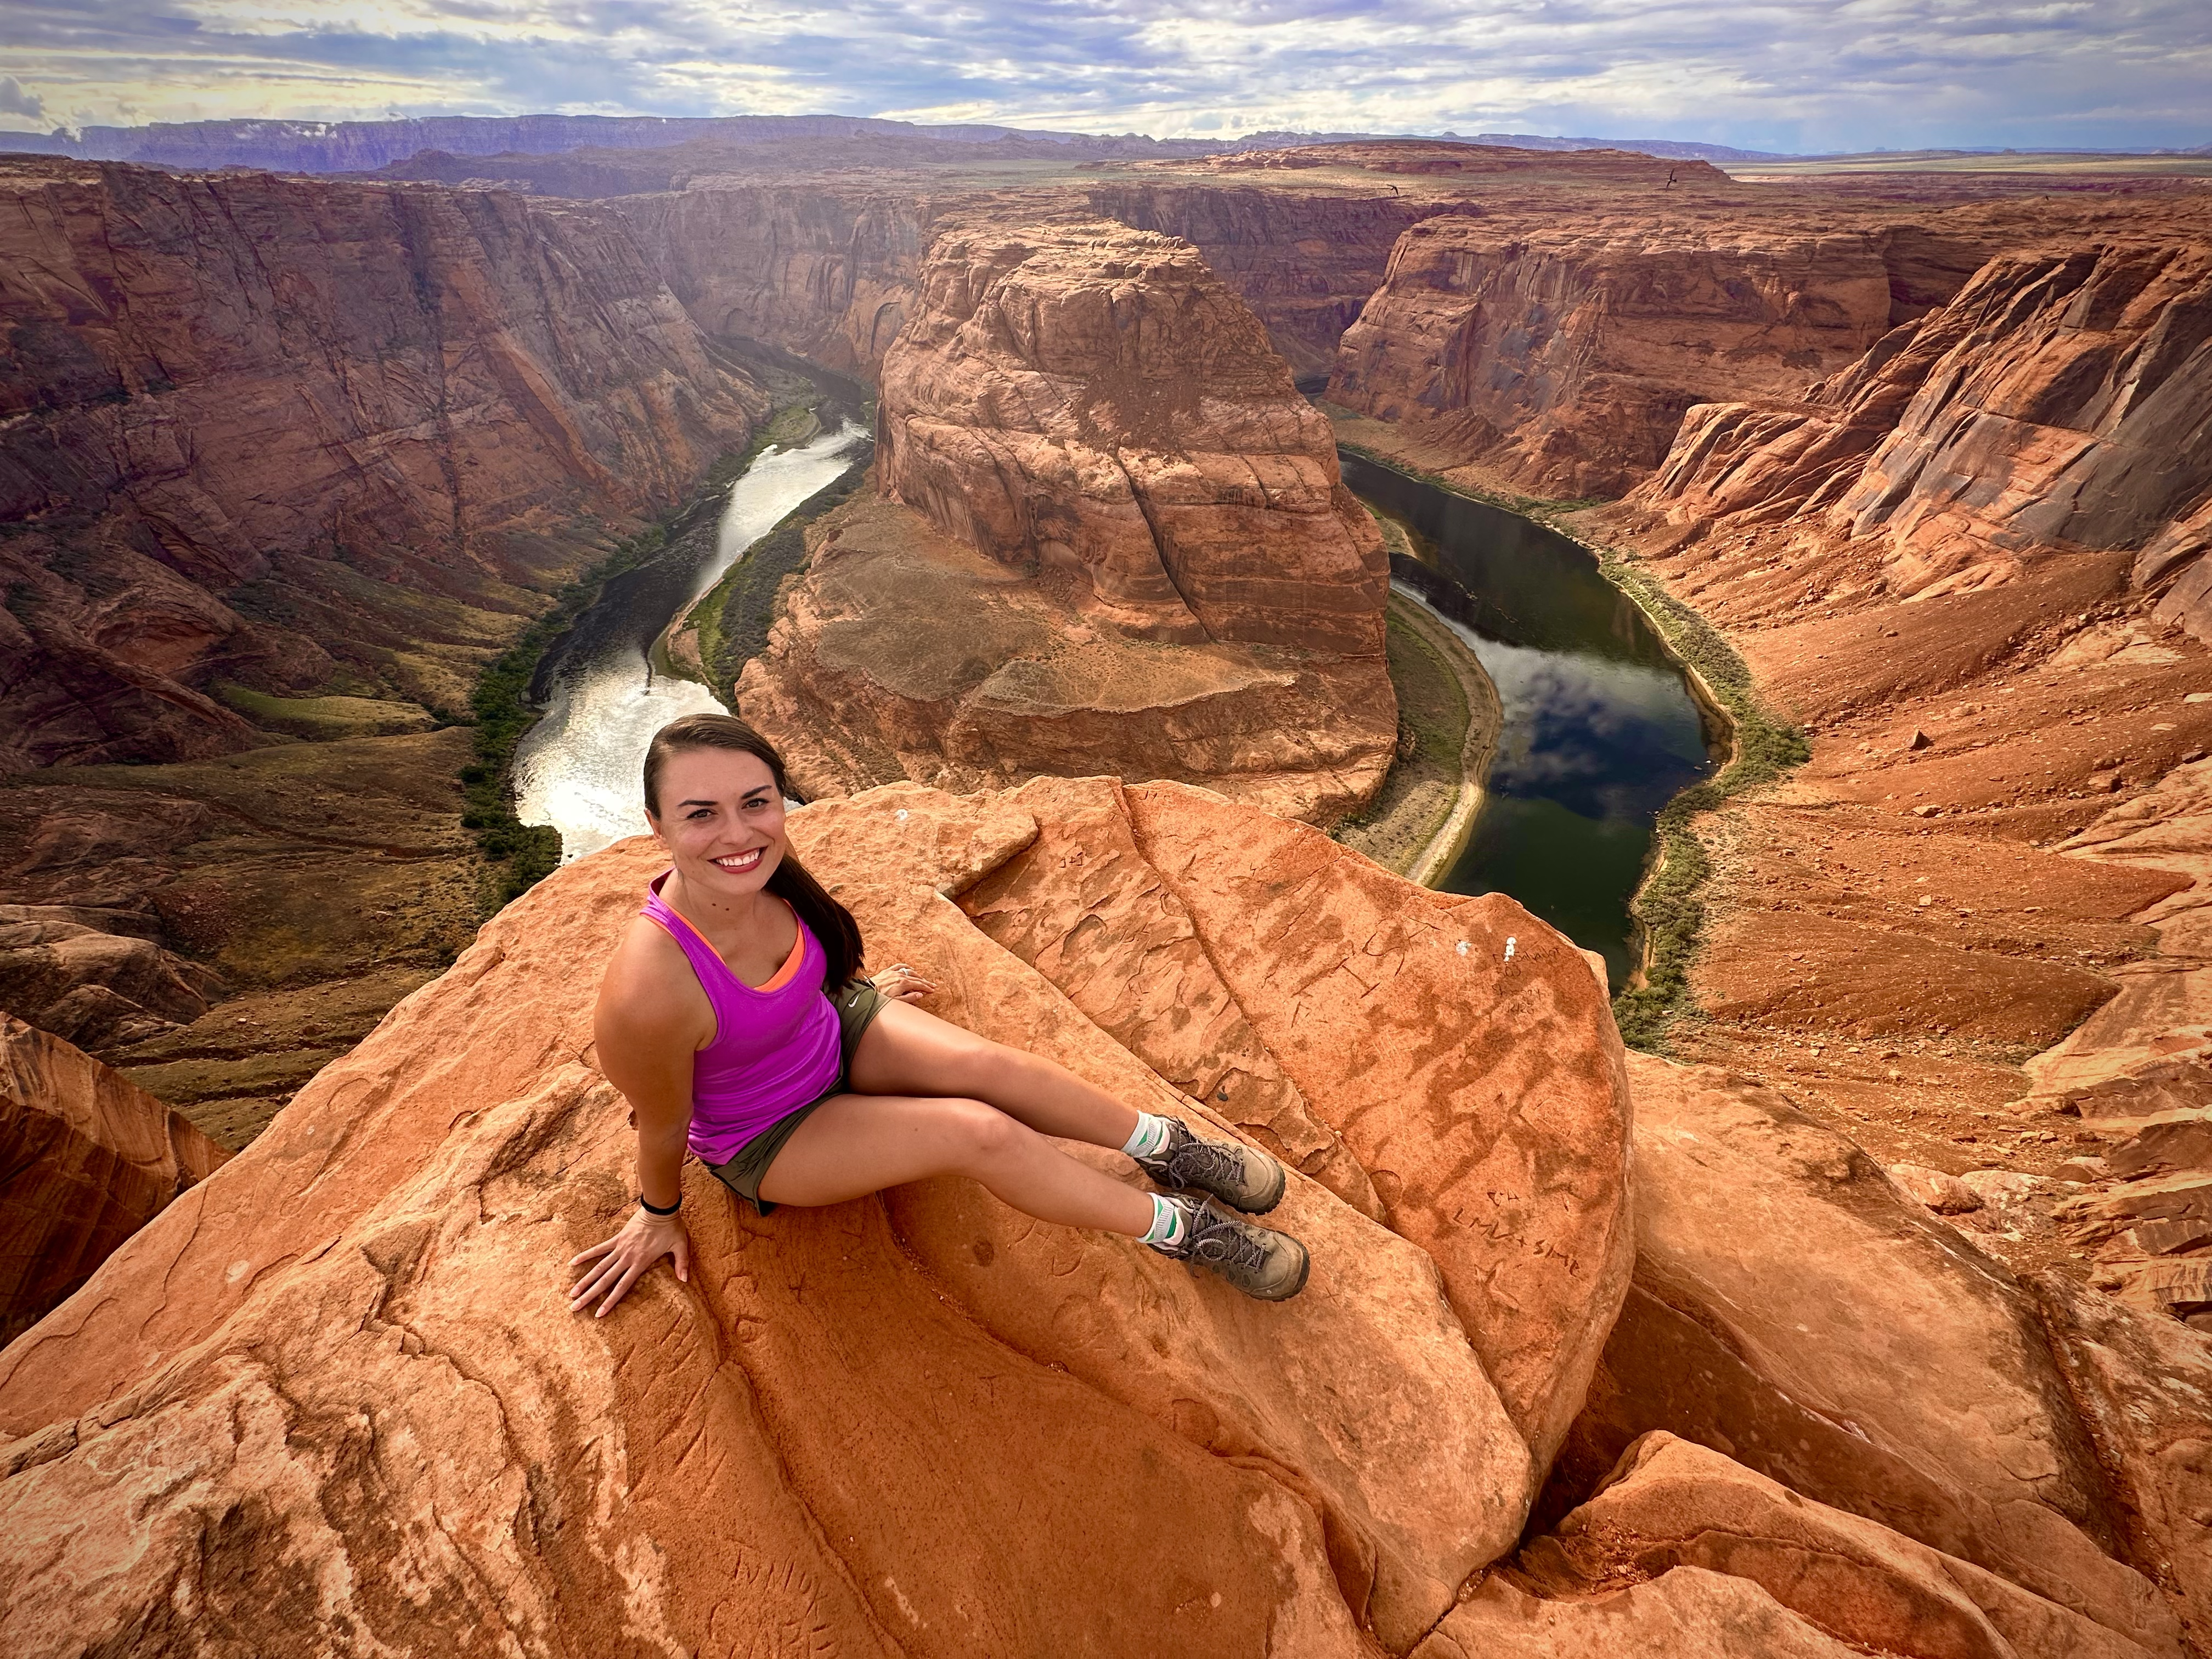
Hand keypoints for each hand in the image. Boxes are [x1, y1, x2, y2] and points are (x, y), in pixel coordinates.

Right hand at [568, 1206, 689, 1317]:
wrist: (660, 1208)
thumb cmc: (671, 1228)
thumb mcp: (680, 1246)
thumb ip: (682, 1264)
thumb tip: (685, 1280)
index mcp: (640, 1263)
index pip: (621, 1287)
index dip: (610, 1301)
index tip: (598, 1315)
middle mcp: (627, 1258)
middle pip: (605, 1280)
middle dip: (590, 1295)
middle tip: (574, 1308)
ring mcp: (620, 1248)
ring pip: (599, 1267)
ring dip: (584, 1280)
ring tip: (571, 1292)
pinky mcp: (617, 1238)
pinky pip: (599, 1248)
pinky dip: (586, 1255)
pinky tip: (572, 1263)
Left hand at [870, 960, 935, 1001]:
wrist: (868, 991)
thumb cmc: (882, 997)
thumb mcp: (897, 1001)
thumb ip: (910, 998)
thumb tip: (920, 994)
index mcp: (904, 983)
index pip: (919, 985)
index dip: (927, 988)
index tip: (932, 990)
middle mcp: (900, 976)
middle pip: (916, 978)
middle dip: (925, 982)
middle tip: (932, 985)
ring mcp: (894, 972)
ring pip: (909, 972)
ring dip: (917, 975)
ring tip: (923, 979)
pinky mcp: (888, 971)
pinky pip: (899, 966)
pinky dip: (906, 967)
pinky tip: (910, 968)